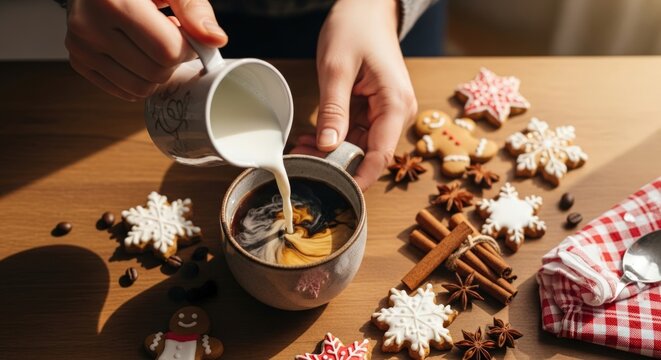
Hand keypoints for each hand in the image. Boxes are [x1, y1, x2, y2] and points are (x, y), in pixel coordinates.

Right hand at [65, 0, 227, 100]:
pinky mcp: (79, 61)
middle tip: (169, 36)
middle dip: (173, 60)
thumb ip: (194, 9)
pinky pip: (124, 91)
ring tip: (151, 43)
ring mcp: (81, 47)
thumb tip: (215, 40)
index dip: (188, 47)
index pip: (167, 50)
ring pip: (140, 89)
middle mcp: (89, 26)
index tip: (187, 34)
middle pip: (156, 73)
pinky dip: (139, 79)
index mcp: (113, 2)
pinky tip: (138, 53)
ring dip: (157, 73)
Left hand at [291, 0, 416, 190]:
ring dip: (330, 152)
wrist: (367, 8)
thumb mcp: (337, 68)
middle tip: (300, 161)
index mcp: (396, 104)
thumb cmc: (356, 28)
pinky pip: (355, 134)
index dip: (358, 178)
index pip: (381, 156)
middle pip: (368, 154)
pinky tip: (311, 138)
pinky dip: (333, 138)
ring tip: (300, 148)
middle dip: (335, 163)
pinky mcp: (375, 110)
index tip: (332, 190)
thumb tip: (326, 147)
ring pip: (359, 147)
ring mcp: (387, 113)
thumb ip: (333, 110)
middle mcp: (397, 113)